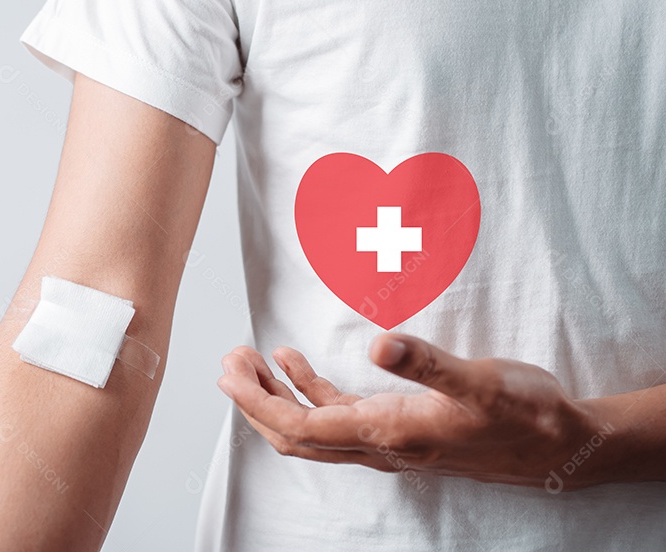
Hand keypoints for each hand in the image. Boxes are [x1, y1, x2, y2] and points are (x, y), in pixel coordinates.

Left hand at [216, 334, 606, 489]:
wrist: (560, 446)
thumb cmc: (525, 414)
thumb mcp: (482, 382)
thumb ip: (428, 363)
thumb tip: (378, 342)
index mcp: (389, 433)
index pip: (303, 426)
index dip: (259, 402)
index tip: (230, 373)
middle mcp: (379, 445)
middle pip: (296, 433)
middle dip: (255, 401)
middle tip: (229, 362)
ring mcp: (386, 440)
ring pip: (313, 425)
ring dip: (277, 395)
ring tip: (250, 359)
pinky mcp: (398, 427)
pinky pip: (338, 416)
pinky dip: (310, 390)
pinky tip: (295, 361)